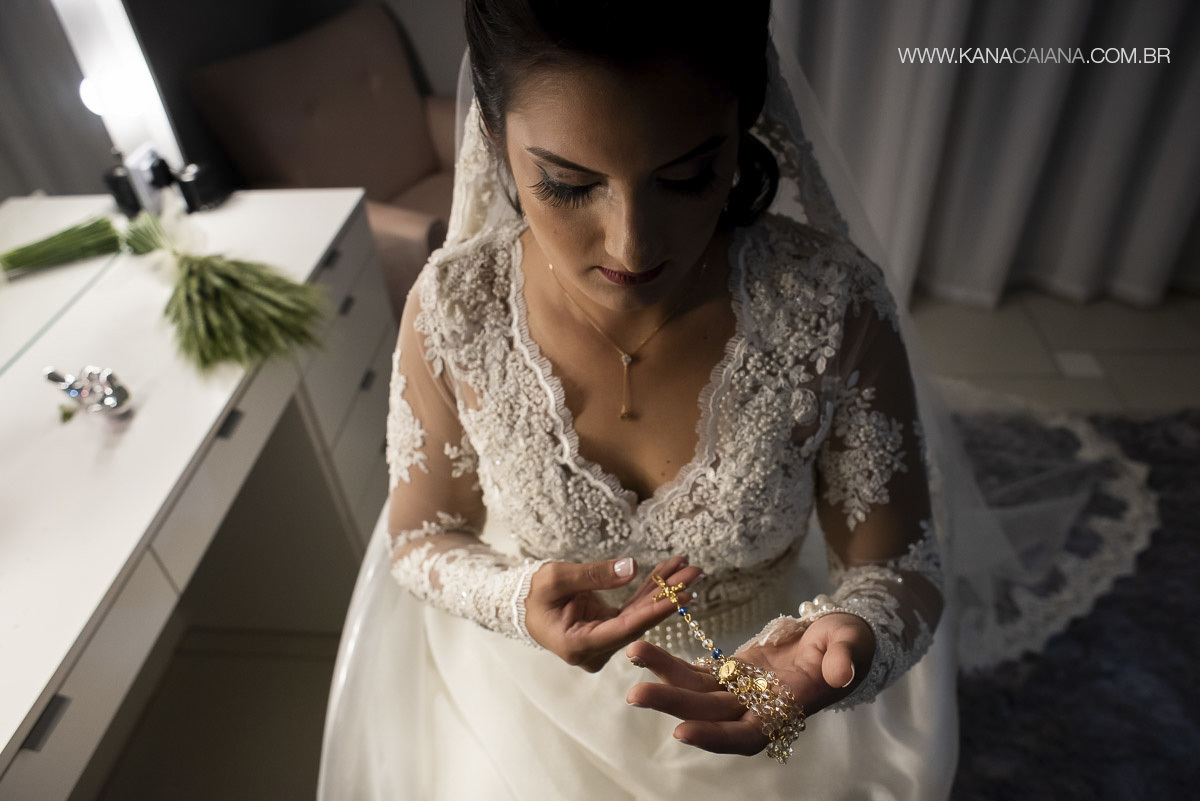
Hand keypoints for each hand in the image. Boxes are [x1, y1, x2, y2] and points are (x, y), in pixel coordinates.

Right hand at [526, 555, 701, 671]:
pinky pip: (635, 609)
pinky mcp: (610, 629)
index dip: (654, 613)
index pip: (624, 630)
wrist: (524, 606)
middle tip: (695, 572)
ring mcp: (604, 641)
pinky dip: (652, 591)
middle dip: (668, 596)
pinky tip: (671, 572)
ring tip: (689, 567)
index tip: (681, 595)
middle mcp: (596, 650)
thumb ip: (592, 575)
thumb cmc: (532, 594)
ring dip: (665, 591)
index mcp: (578, 645)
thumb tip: (632, 568)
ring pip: (641, 616)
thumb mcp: (555, 578)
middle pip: (639, 623)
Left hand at [625, 612, 874, 755]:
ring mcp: (742, 692)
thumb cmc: (850, 642)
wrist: (838, 636)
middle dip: (673, 705)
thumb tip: (841, 674)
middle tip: (635, 695)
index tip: (681, 732)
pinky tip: (646, 652)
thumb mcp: (852, 643)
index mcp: (787, 712)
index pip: (747, 736)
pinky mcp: (733, 673)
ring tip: (632, 655)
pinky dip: (672, 663)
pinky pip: (697, 671)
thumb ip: (845, 658)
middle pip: (709, 715)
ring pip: (696, 692)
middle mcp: (758, 709)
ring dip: (663, 678)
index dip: (715, 737)